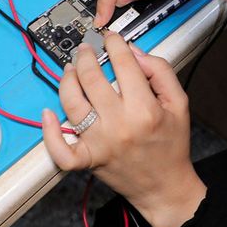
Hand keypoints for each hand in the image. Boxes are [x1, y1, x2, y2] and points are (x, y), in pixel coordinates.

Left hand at [42, 33, 205, 226]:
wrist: (165, 187)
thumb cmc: (171, 145)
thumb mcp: (179, 103)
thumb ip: (160, 71)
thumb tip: (134, 52)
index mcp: (145, 109)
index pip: (123, 63)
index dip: (114, 44)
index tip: (111, 39)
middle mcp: (119, 125)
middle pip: (92, 78)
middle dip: (86, 56)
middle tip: (87, 49)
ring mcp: (100, 143)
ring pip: (71, 103)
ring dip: (67, 79)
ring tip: (71, 69)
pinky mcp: (88, 159)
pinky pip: (61, 149)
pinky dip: (49, 133)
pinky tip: (47, 114)